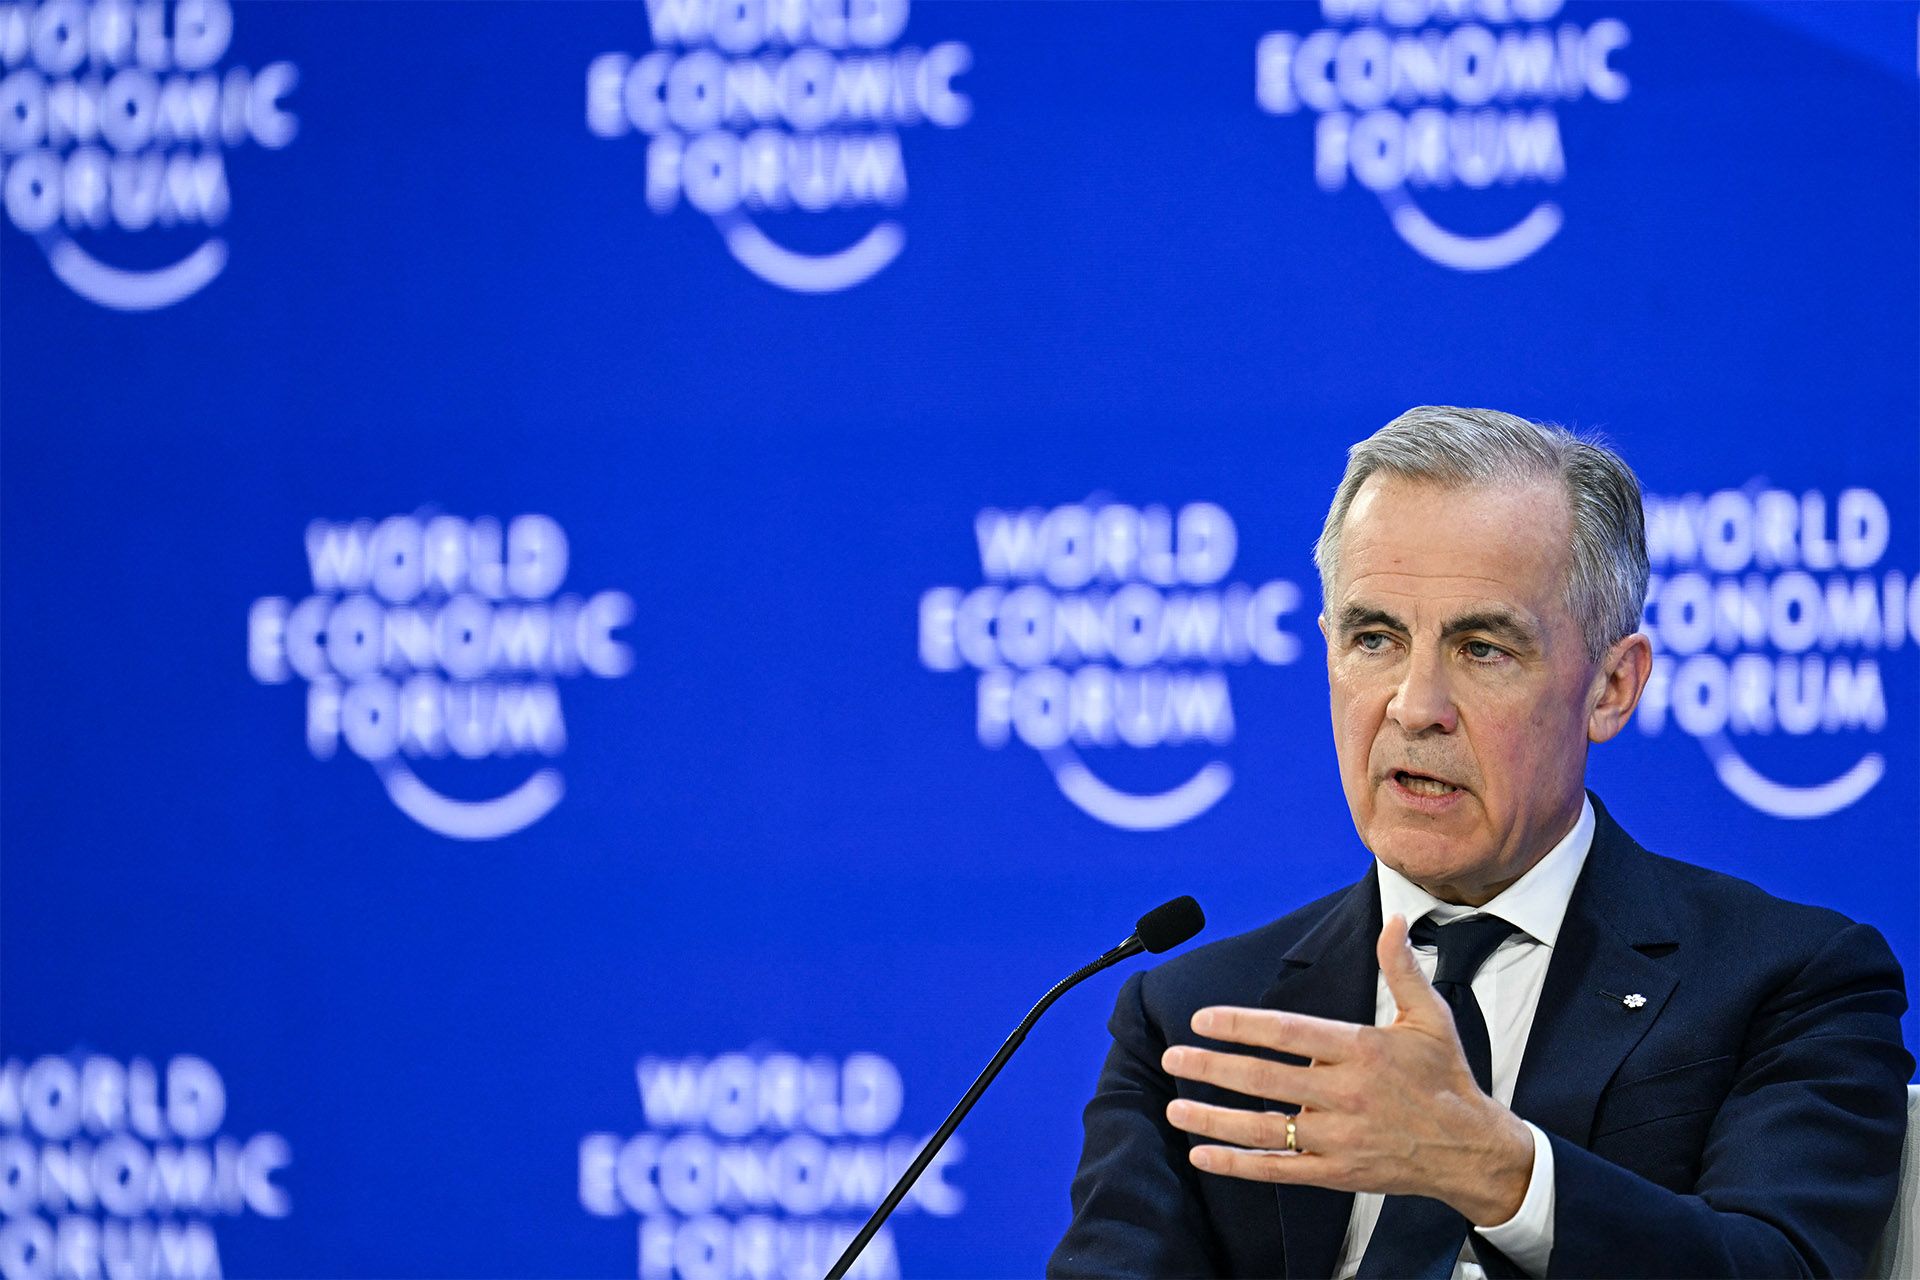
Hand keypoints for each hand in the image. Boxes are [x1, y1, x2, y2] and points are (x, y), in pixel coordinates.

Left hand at [1160, 914, 1534, 1226]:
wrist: (1471, 1149)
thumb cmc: (1445, 1077)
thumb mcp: (1430, 1017)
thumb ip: (1401, 968)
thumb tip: (1393, 921)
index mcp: (1362, 1050)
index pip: (1289, 1033)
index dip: (1241, 1026)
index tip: (1203, 1019)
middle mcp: (1346, 1094)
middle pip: (1266, 1080)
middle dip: (1213, 1068)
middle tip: (1172, 1057)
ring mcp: (1340, 1138)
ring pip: (1265, 1130)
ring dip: (1214, 1118)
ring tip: (1175, 1106)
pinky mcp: (1337, 1173)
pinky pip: (1279, 1170)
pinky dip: (1238, 1165)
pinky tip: (1203, 1155)